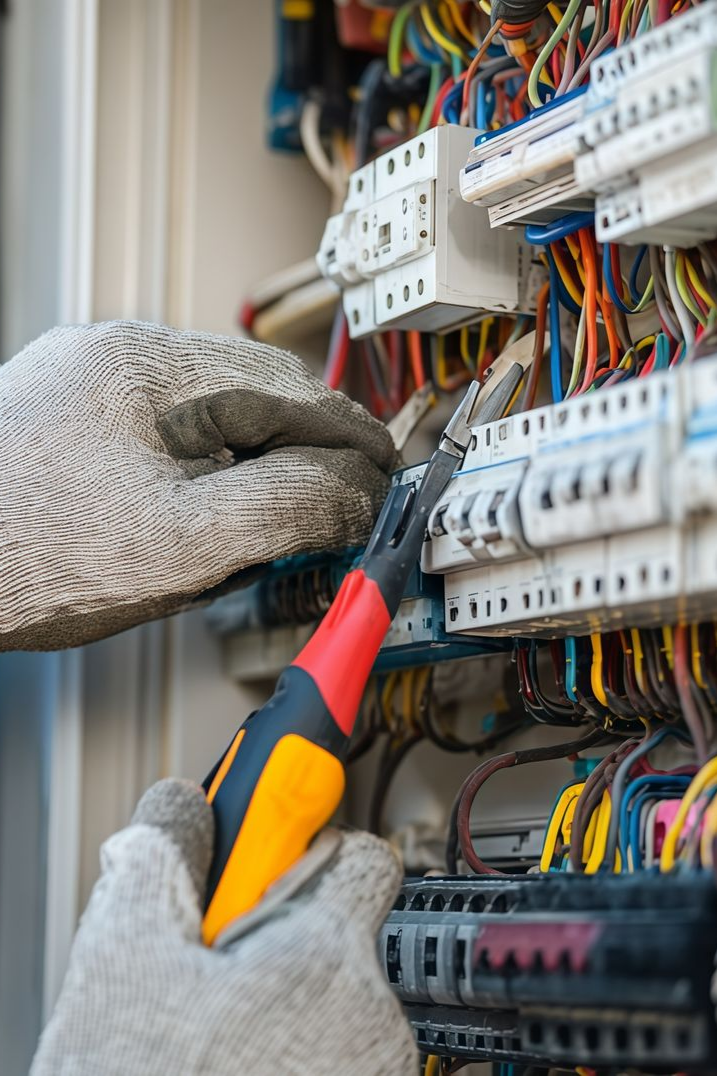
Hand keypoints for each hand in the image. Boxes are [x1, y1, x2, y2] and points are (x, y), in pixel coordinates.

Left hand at [0, 321, 396, 648]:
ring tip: (266, 524)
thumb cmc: (18, 559)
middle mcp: (117, 357)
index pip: (291, 388)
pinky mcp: (71, 419)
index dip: (352, 435)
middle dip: (305, 450)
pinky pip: (166, 431)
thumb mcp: (180, 546)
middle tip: (339, 506)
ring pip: (213, 414)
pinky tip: (201, 516)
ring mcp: (89, 384)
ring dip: (255, 462)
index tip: (388, 470)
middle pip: (255, 393)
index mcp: (148, 365)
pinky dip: (205, 470)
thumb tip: (358, 493)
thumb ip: (286, 510)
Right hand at [30, 780, 417, 1075]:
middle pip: (338, 936)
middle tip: (208, 975)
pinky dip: (292, 1061)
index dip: (312, 846)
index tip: (277, 854)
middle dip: (277, 941)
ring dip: (280, 1010)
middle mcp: (373, 1020)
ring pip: (332, 1006)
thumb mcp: (120, 969)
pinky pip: (335, 1062)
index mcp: (326, 957)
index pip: (364, 855)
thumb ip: (156, 869)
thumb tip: (175, 812)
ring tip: (208, 1048)